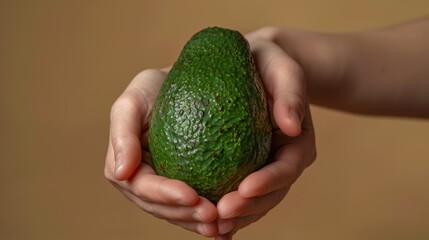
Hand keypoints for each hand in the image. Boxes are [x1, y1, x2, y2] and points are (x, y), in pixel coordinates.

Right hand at [104, 69, 218, 236]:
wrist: (180, 83)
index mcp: (126, 167)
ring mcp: (163, 187)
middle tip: (214, 216)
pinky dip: (207, 217)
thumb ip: (122, 133)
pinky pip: (194, 205)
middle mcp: (142, 183)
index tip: (192, 196)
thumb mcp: (132, 102)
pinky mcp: (183, 184)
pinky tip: (228, 227)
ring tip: (223, 227)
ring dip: (198, 223)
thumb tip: (120, 173)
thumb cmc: (153, 89)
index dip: (166, 196)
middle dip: (185, 215)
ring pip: (178, 213)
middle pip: (161, 208)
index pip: (144, 188)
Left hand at [214, 27, 316, 238]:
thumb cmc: (269, 64)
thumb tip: (290, 126)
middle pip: (270, 194)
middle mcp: (283, 160)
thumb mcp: (283, 69)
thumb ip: (291, 92)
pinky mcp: (243, 168)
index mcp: (297, 142)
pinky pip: (235, 193)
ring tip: (210, 225)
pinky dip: (221, 207)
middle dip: (247, 209)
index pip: (286, 168)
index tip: (245, 189)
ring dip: (234, 217)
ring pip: (253, 202)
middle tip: (220, 216)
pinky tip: (202, 217)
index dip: (269, 183)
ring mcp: (263, 167)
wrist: (256, 66)